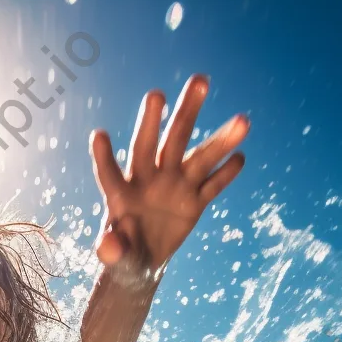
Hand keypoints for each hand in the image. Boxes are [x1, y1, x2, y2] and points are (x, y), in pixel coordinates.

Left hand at [90, 75, 248, 278]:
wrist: (143, 260)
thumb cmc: (123, 255)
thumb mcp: (115, 258)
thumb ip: (111, 250)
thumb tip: (108, 246)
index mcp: (120, 192)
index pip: (110, 172)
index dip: (104, 157)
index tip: (98, 136)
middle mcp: (149, 180)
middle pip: (164, 143)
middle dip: (180, 114)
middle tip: (200, 81)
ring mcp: (175, 187)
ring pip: (198, 159)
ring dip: (220, 141)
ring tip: (243, 120)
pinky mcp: (194, 202)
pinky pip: (212, 186)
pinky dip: (225, 175)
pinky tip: (240, 158)